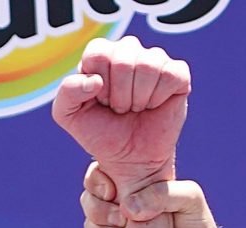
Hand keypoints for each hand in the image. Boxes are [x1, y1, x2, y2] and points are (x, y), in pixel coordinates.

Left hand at [51, 37, 188, 186]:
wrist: (129, 159)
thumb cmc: (100, 132)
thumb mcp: (68, 115)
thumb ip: (67, 92)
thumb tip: (95, 81)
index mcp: (100, 53)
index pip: (98, 53)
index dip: (98, 84)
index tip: (101, 101)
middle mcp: (128, 50)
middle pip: (122, 60)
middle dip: (118, 95)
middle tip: (120, 109)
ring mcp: (155, 59)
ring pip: (148, 66)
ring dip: (138, 98)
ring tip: (136, 108)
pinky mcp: (178, 73)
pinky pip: (170, 75)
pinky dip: (158, 98)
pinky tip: (154, 105)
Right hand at [81, 167, 245, 227]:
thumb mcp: (190, 199)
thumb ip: (162, 193)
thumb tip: (127, 207)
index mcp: (138, 184)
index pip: (103, 172)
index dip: (98, 180)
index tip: (111, 192)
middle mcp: (123, 205)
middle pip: (89, 198)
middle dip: (98, 210)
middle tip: (120, 221)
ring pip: (90, 225)